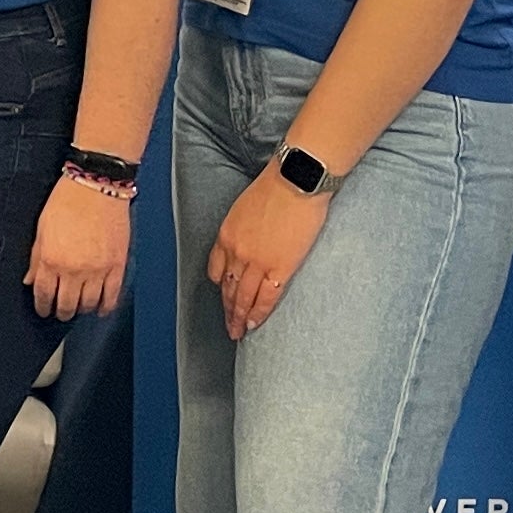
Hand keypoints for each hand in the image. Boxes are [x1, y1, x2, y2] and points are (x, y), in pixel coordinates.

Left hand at [30, 175, 132, 318]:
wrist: (97, 185)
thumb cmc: (67, 201)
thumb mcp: (42, 228)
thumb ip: (35, 258)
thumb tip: (29, 280)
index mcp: (51, 260)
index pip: (43, 295)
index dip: (42, 307)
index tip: (44, 310)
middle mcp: (73, 270)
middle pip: (66, 305)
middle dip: (61, 312)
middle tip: (61, 311)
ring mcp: (97, 270)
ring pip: (88, 304)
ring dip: (82, 309)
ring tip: (79, 307)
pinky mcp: (117, 266)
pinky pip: (112, 296)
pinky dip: (105, 307)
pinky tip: (100, 309)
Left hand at [208, 165, 331, 339]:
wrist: (296, 180)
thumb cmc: (276, 186)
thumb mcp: (245, 207)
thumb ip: (242, 229)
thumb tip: (250, 241)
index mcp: (226, 235)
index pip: (216, 270)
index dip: (221, 286)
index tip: (224, 295)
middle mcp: (236, 252)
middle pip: (228, 288)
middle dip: (227, 310)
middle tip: (228, 326)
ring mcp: (256, 262)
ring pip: (243, 298)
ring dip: (239, 318)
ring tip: (239, 332)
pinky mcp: (279, 268)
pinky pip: (266, 298)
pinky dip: (258, 314)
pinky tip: (254, 324)